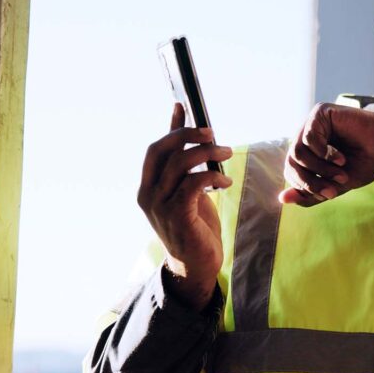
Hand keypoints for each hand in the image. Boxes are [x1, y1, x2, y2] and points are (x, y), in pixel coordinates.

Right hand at [137, 103, 233, 310]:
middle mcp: (148, 195)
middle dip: (187, 135)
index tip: (183, 106)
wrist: (196, 266)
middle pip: (162, 150)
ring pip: (180, 164)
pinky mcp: (178, 216)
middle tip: (211, 132)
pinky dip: (212, 176)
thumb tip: (189, 139)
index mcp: (147, 187)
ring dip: (206, 153)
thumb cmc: (194, 227)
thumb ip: (187, 168)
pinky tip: (225, 181)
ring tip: (226, 153)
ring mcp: (160, 206)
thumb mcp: (188, 192)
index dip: (171, 127)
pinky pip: (193, 184)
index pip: (155, 149)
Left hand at [279, 103, 373, 206]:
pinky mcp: (320, 113)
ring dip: (320, 168)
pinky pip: (309, 138)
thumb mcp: (334, 185)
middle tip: (331, 190)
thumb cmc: (364, 164)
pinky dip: (324, 153)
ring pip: (298, 152)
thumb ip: (309, 193)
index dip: (305, 186)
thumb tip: (282, 199)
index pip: (291, 171)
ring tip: (341, 171)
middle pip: (291, 162)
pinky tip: (340, 157)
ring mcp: (312, 123)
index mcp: (307, 152)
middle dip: (310, 181)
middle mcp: (306, 136)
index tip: (329, 194)